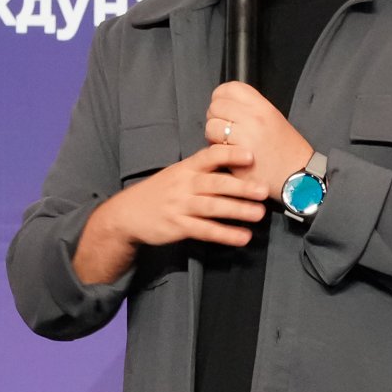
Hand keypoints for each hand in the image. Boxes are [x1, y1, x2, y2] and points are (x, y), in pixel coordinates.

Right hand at [72, 142, 271, 284]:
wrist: (127, 214)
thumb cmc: (159, 192)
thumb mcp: (177, 174)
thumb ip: (201, 170)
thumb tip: (235, 163)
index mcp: (185, 168)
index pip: (209, 156)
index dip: (230, 154)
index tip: (251, 155)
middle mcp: (183, 185)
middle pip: (215, 183)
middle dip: (241, 187)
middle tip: (264, 189)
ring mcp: (180, 206)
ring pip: (212, 207)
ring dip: (237, 210)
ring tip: (259, 214)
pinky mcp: (177, 227)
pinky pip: (205, 231)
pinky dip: (225, 234)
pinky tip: (242, 237)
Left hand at [203, 82, 314, 208]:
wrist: (298, 177)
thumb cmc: (287, 152)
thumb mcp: (275, 120)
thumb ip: (251, 110)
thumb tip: (227, 106)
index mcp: (263, 107)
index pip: (231, 88)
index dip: (221, 97)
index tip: (223, 107)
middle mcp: (254, 118)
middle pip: (216, 105)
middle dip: (215, 117)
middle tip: (224, 129)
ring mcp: (245, 136)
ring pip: (211, 125)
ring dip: (214, 135)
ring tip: (226, 143)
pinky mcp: (237, 155)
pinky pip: (215, 146)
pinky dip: (217, 150)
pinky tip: (228, 155)